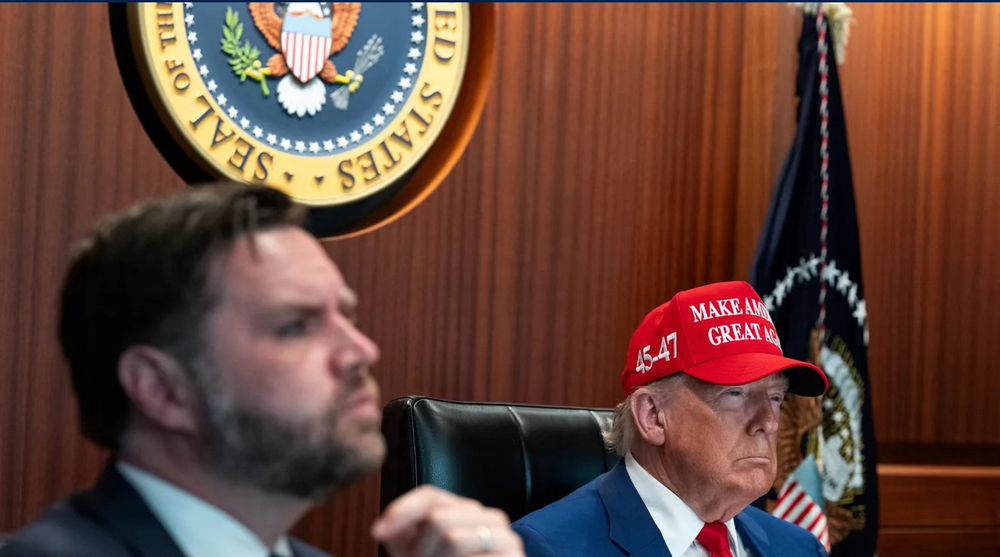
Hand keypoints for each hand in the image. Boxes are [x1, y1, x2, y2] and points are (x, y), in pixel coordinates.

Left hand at [372, 485, 524, 556]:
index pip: (429, 496)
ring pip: (451, 537)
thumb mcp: (419, 553)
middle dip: (421, 549)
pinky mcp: (514, 555)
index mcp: (466, 510)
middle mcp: (488, 517)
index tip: (377, 532)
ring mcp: (505, 536)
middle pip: (437, 518)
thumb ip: (402, 534)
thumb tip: (382, 528)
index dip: (401, 511)